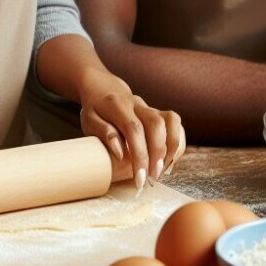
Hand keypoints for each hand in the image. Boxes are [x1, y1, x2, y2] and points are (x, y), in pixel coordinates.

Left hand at [77, 70, 185, 188]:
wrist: (103, 87)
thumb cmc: (95, 109)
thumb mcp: (90, 120)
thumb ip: (104, 133)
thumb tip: (120, 153)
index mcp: (117, 105)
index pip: (133, 129)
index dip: (140, 154)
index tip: (140, 178)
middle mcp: (137, 104)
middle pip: (156, 124)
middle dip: (158, 154)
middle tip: (152, 177)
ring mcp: (149, 106)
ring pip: (170, 120)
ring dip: (171, 147)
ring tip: (163, 169)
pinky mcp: (157, 111)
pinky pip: (174, 122)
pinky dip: (176, 140)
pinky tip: (169, 158)